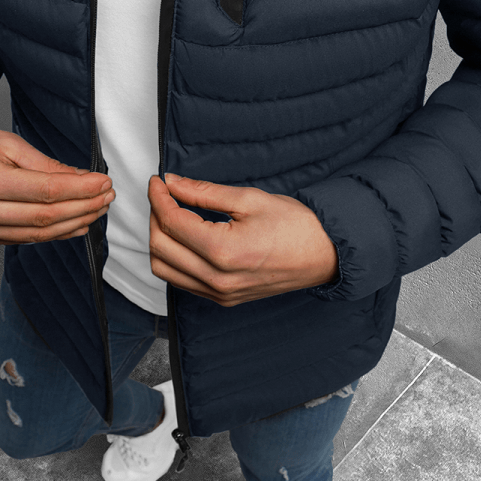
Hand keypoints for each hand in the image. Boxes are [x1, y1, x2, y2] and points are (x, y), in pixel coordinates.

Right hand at [0, 116, 113, 244]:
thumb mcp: (7, 142)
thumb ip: (45, 165)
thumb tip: (82, 180)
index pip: (44, 192)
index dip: (80, 190)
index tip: (103, 183)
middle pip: (43, 218)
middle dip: (82, 208)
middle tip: (106, 197)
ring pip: (35, 235)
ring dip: (72, 224)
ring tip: (96, 210)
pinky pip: (21, 239)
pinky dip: (51, 233)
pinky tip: (72, 224)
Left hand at [147, 173, 338, 306]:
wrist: (325, 255)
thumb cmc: (296, 225)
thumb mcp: (249, 199)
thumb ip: (204, 192)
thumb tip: (173, 183)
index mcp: (223, 252)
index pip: (171, 222)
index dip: (159, 197)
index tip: (159, 181)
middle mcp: (217, 279)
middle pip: (160, 247)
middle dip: (155, 216)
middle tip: (165, 194)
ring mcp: (219, 294)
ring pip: (164, 269)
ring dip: (160, 239)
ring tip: (172, 214)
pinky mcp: (224, 300)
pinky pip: (182, 282)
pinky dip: (173, 259)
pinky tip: (184, 238)